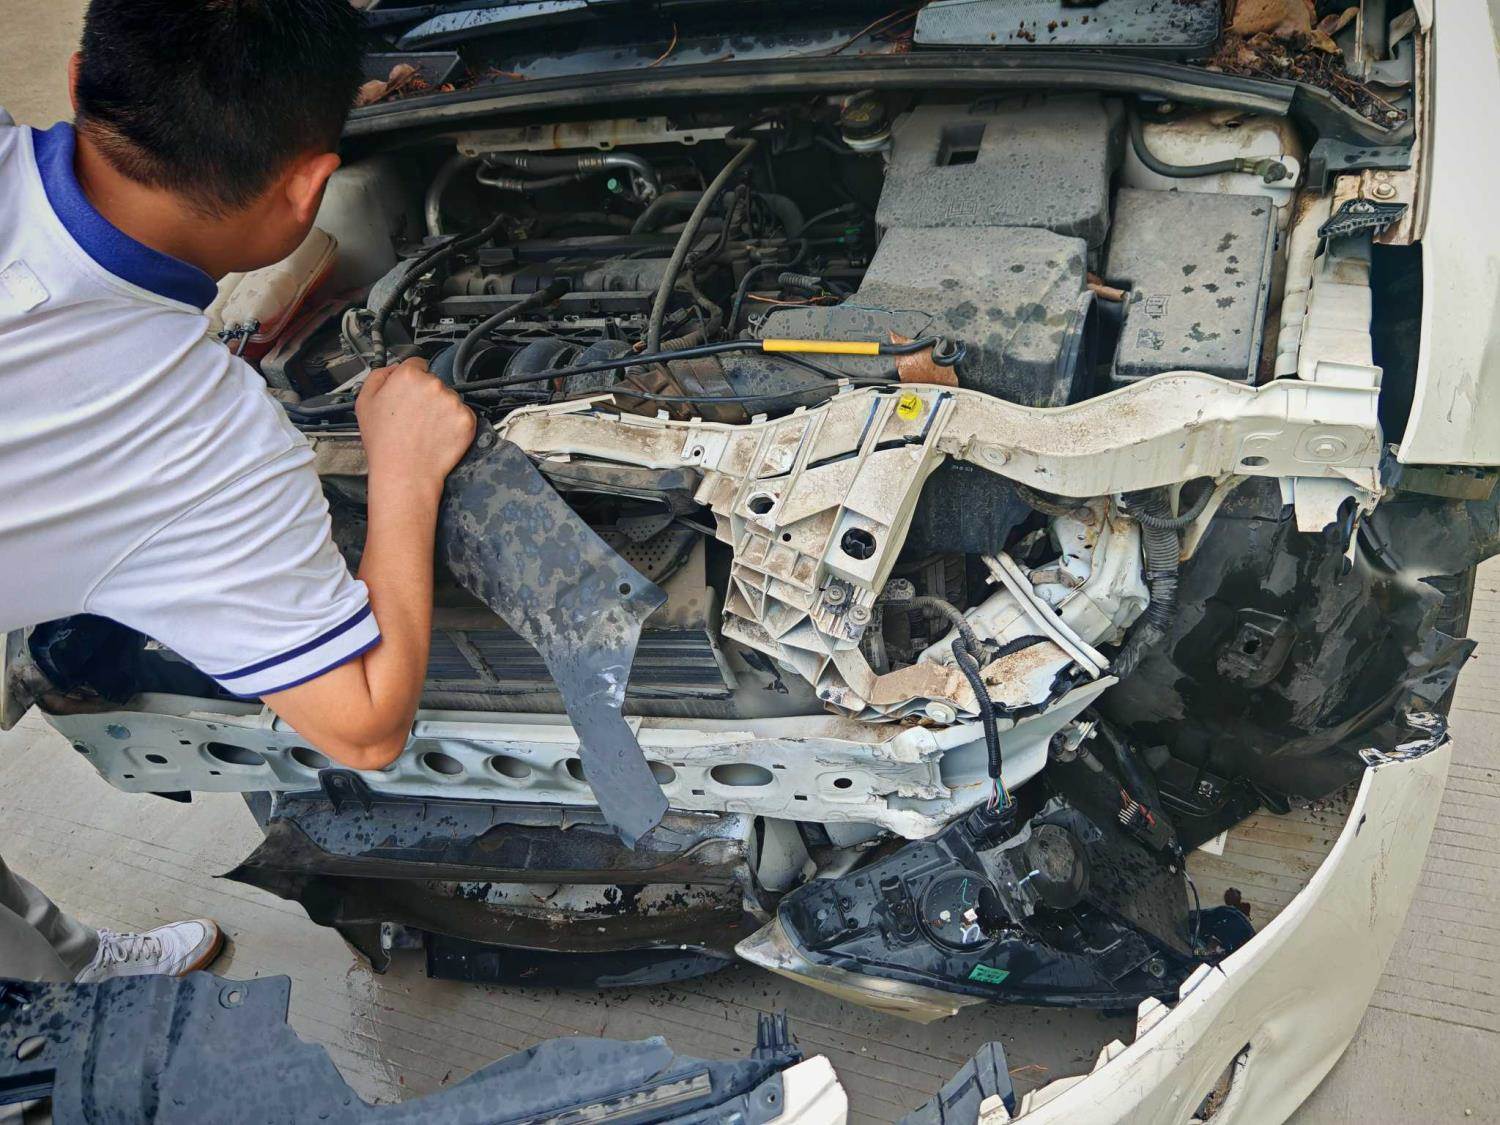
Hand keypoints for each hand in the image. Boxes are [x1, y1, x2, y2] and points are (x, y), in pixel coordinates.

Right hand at [355, 358, 475, 488]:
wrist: (404, 473)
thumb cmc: (384, 442)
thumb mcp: (365, 402)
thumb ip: (379, 375)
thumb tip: (395, 367)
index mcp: (409, 375)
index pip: (417, 364)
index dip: (412, 379)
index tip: (410, 394)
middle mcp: (434, 384)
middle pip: (434, 382)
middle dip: (427, 396)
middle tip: (414, 418)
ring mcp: (453, 401)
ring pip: (449, 399)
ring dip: (441, 410)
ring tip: (425, 429)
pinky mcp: (467, 419)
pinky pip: (462, 415)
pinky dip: (454, 424)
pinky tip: (437, 436)